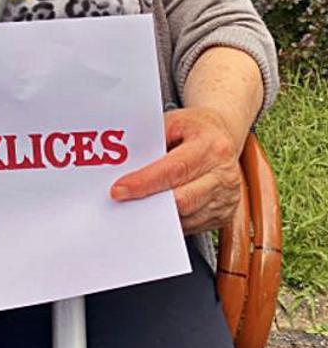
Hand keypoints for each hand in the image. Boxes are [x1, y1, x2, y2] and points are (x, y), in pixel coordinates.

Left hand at [109, 106, 241, 234]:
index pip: (174, 170)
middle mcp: (223, 174)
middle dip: (148, 201)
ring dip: (158, 214)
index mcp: (211, 146)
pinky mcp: (226, 214)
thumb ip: (152, 141)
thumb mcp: (173, 122)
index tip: (119, 189)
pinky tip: (158, 208)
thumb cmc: (195, 128)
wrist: (223, 135)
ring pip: (187, 216)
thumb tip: (127, 164)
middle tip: (122, 201)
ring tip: (137, 204)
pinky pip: (193, 225)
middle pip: (182, 199)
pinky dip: (172, 220)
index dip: (145, 182)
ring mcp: (228, 197)